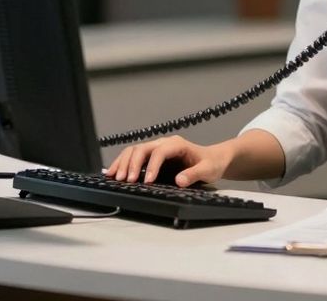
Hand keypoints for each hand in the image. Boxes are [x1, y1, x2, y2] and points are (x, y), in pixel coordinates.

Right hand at [104, 135, 230, 187]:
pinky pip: (133, 156)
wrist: (214, 159)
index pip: (159, 152)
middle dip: (131, 164)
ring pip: (134, 150)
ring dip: (123, 163)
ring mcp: (156, 149)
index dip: (152, 166)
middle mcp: (164, 144)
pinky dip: (122, 163)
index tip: (147, 181)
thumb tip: (179, 180)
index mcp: (177, 144)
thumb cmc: (211, 163)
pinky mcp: (151, 157)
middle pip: (142, 148)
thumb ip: (195, 174)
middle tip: (126, 180)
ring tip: (115, 177)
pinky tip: (112, 173)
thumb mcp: (208, 169)